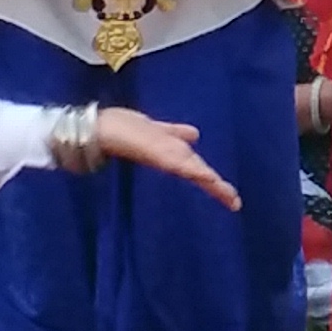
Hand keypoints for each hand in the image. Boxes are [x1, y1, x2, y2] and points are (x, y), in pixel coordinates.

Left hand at [78, 108, 239, 208]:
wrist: (97, 128)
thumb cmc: (122, 128)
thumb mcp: (154, 128)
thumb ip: (174, 132)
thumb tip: (195, 135)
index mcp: (169, 152)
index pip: (196, 167)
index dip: (213, 180)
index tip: (232, 197)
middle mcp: (168, 155)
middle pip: (197, 170)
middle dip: (216, 185)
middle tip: (234, 202)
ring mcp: (161, 153)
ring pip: (191, 167)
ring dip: (209, 179)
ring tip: (226, 194)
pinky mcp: (153, 152)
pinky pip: (177, 161)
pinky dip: (192, 168)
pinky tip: (204, 175)